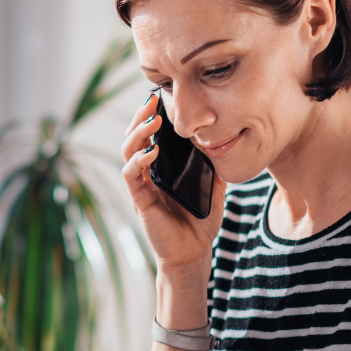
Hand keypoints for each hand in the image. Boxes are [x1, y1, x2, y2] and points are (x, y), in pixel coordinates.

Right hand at [122, 93, 227, 272]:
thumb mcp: (212, 186)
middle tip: (152, 101)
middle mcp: (147, 173)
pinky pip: (132, 175)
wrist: (194, 252)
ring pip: (128, 152)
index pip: (149, 136)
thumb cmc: (200, 221)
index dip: (151, 117)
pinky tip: (152, 152)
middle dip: (140, 118)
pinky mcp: (140, 200)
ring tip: (152, 121)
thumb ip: (213, 165)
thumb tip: (223, 141)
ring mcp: (142, 186)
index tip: (161, 99)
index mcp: (161, 167)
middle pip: (134, 138)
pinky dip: (139, 161)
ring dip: (138, 134)